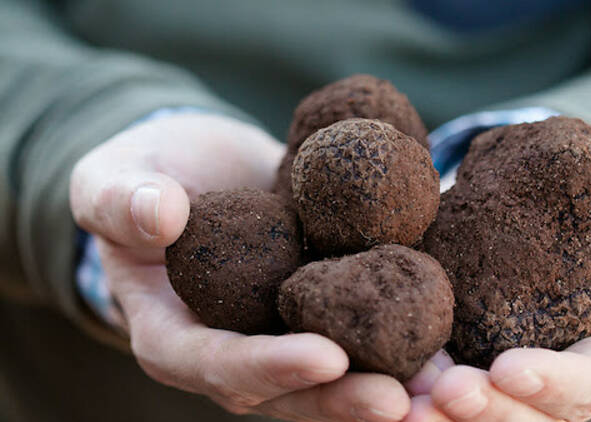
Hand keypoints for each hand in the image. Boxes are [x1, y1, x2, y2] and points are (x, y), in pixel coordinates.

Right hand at [69, 113, 410, 419]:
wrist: (193, 169)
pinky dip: (402, 337)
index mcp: (174, 332)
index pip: (214, 362)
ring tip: (442, 385)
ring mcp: (280, 328)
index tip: (324, 357)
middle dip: (341, 398)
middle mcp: (233, 345)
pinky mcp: (319, 303)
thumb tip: (159, 212)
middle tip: (398, 400)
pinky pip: (359, 328)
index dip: (267, 367)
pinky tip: (450, 338)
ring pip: (333, 373)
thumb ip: (122, 200)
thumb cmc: (143, 178)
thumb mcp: (113, 182)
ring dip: (386, 382)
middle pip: (286, 389)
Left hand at [403, 129, 590, 421]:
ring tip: (401, 401)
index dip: (559, 383)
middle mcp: (569, 368)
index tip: (510, 368)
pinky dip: (415, 382)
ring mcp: (518, 361)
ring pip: (487, 409)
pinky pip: (445, 376)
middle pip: (535, 413)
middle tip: (444, 393)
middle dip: (491, 411)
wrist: (570, 188)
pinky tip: (383, 373)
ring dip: (443, 412)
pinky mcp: (475, 343)